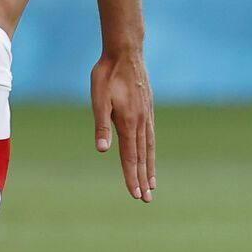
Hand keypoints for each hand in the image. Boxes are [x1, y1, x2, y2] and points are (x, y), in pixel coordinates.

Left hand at [90, 48, 154, 201]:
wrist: (125, 52)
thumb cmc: (107, 75)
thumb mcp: (99, 100)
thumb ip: (101, 126)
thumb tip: (103, 150)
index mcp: (128, 122)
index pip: (129, 156)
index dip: (131, 176)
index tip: (135, 194)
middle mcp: (141, 122)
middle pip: (142, 156)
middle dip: (142, 178)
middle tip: (146, 199)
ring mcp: (147, 115)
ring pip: (149, 148)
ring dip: (149, 167)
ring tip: (152, 184)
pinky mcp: (148, 109)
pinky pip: (151, 136)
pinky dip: (151, 151)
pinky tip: (150, 156)